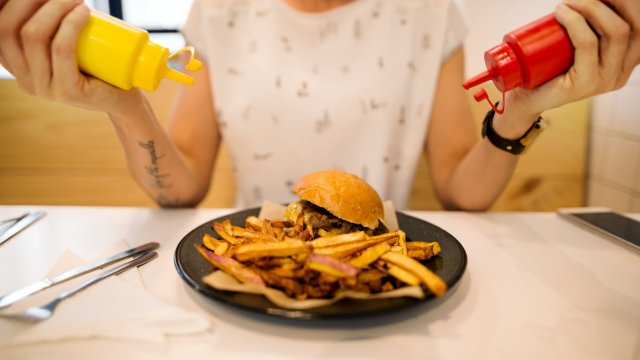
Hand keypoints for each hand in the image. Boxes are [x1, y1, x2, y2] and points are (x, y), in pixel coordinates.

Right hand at [0, 0, 141, 114]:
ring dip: (55, 7)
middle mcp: (24, 80)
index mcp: (17, 66)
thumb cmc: (97, 65)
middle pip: (8, 28)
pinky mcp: (68, 92)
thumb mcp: (64, 44)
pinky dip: (70, 24)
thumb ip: (47, 26)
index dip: (7, 3)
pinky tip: (83, 11)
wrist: (123, 98)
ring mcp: (45, 89)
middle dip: (29, 0)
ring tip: (77, 0)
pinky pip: (60, 50)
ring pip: (34, 36)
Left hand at [507, 0, 635, 116]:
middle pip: (634, 25)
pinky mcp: (585, 84)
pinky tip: (562, 12)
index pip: (639, 26)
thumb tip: (587, 2)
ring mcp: (606, 80)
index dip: (628, 4)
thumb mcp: (577, 48)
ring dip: (591, 6)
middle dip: (613, 0)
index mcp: (626, 62)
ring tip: (565, 3)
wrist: (526, 99)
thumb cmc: (547, 69)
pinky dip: (576, 22)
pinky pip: (587, 44)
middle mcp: (622, 72)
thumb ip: (591, 31)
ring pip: (615, 31)